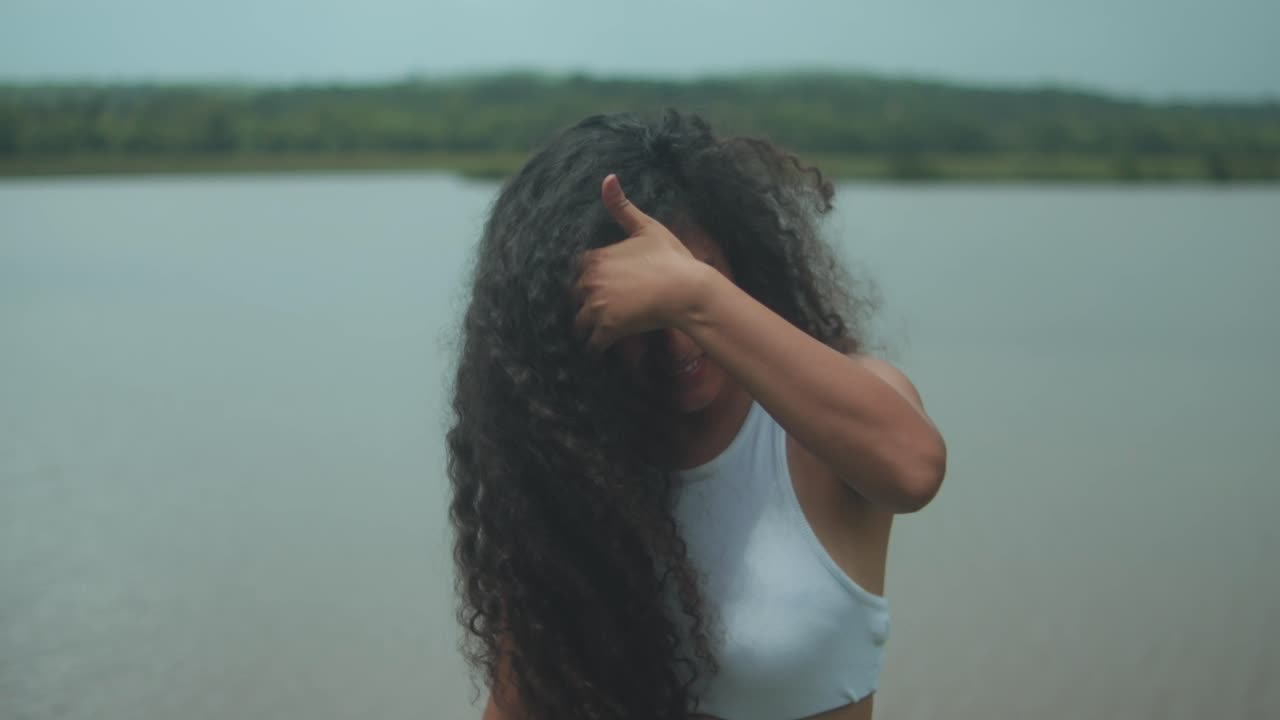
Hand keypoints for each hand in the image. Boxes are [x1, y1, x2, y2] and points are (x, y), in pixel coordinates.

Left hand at [574, 174, 706, 351]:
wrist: (688, 290)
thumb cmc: (671, 258)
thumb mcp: (647, 227)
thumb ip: (622, 207)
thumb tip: (608, 177)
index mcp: (594, 258)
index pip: (576, 271)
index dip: (587, 280)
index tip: (598, 288)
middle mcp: (590, 282)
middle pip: (574, 297)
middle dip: (584, 304)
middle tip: (599, 312)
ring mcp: (597, 307)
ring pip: (579, 322)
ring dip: (587, 328)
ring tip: (599, 332)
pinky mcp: (607, 329)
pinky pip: (591, 344)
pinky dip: (595, 348)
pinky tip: (602, 349)